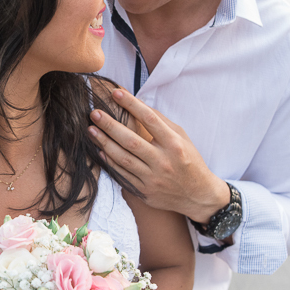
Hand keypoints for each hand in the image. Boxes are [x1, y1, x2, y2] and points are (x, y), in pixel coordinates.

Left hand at [88, 88, 228, 222]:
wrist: (198, 196)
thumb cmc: (189, 160)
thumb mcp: (182, 137)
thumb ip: (161, 121)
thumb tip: (140, 103)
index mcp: (174, 144)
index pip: (150, 120)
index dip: (132, 104)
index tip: (116, 93)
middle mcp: (163, 161)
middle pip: (131, 141)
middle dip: (110, 126)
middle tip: (94, 113)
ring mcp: (153, 178)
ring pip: (123, 159)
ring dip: (104, 143)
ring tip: (91, 130)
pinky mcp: (145, 192)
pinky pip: (123, 175)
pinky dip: (110, 162)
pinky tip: (100, 150)